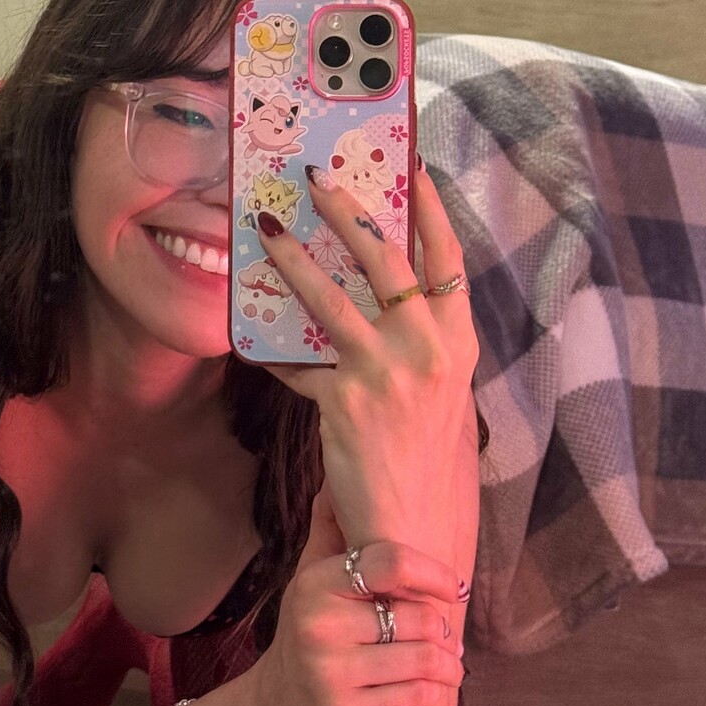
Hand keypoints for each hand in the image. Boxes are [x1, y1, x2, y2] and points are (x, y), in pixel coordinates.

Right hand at [241, 487, 466, 705]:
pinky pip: (415, 697)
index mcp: (315, 583)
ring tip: (449, 664)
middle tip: (447, 636)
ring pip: (422, 658)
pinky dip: (433, 692)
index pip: (390, 560)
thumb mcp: (308, 582)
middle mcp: (319, 623)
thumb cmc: (305, 638)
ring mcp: (330, 672)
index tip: (455, 586)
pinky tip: (432, 688)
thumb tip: (335, 476)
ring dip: (447, 664)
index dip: (433, 571)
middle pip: (416, 616)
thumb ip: (328, 531)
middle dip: (441, 629)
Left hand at [255, 161, 480, 564]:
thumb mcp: (443, 398)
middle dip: (348, 211)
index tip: (413, 167)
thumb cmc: (430, 467)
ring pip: (329, 296)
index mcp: (458, 346)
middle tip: (316, 179)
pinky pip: (295, 363)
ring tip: (264, 228)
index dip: (431, 211)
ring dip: (292, 258)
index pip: (448, 261)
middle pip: (385, 259)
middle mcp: (427, 350)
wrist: (417, 538)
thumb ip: (421, 350)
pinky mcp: (343, 401)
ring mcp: (385, 372)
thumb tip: (386, 303)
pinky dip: (270, 352)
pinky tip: (247, 339)